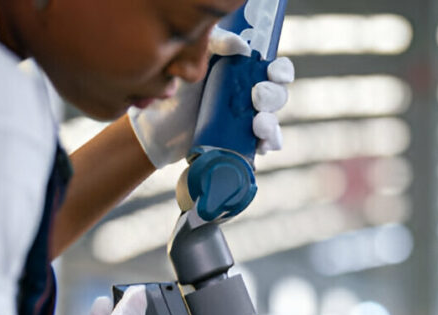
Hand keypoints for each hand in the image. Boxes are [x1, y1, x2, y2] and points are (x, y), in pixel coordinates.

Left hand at [129, 27, 294, 168]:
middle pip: (278, 96)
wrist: (156, 129)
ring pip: (274, 122)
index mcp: (243, 75)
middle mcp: (248, 98)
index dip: (280, 71)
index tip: (271, 73)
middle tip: (255, 97)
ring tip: (257, 124)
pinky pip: (266, 145)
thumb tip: (242, 47)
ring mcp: (246, 123)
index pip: (274, 70)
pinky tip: (259, 142)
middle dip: (273, 96)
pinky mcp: (241, 145)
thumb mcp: (192, 60)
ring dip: (271, 122)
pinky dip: (268, 143)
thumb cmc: (173, 91)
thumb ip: (216, 45)